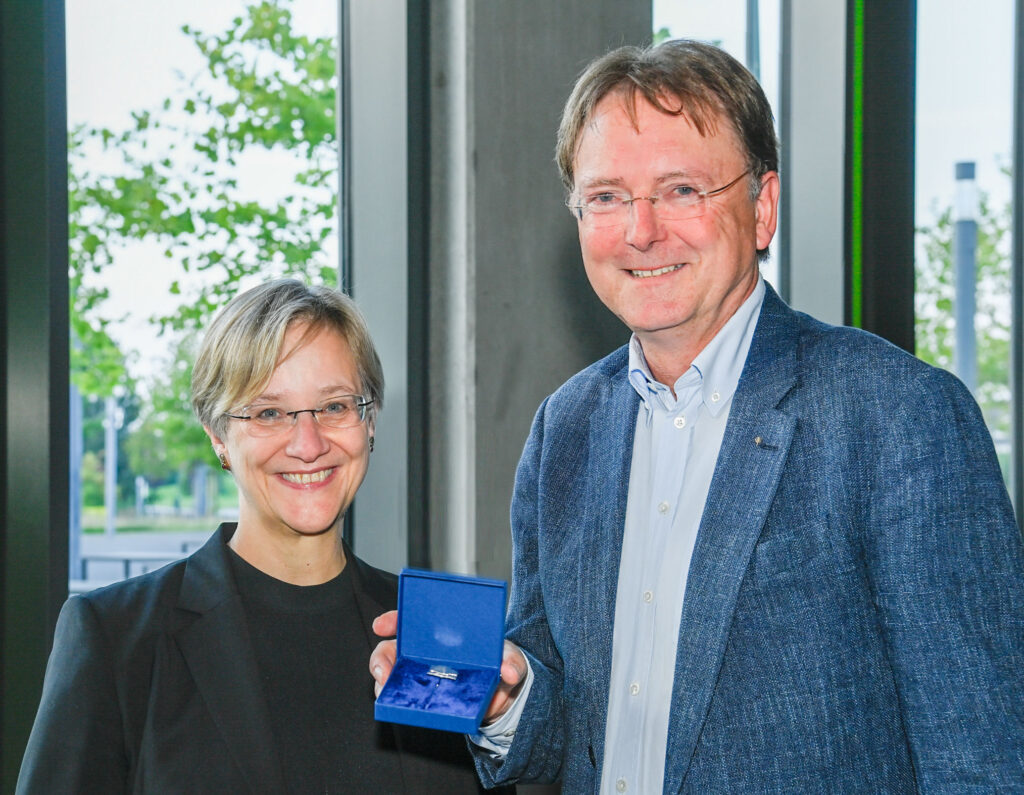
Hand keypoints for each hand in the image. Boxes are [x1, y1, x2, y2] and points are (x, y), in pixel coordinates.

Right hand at [369, 611, 528, 721]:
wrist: (503, 698)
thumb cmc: (499, 665)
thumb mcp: (509, 657)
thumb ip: (512, 660)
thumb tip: (510, 671)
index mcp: (442, 634)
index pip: (411, 620)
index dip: (393, 618)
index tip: (381, 624)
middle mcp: (425, 653)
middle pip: (393, 648)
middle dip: (381, 657)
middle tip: (383, 669)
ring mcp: (422, 676)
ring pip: (392, 675)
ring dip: (384, 682)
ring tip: (386, 689)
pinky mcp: (424, 698)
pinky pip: (402, 699)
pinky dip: (396, 702)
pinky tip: (399, 705)